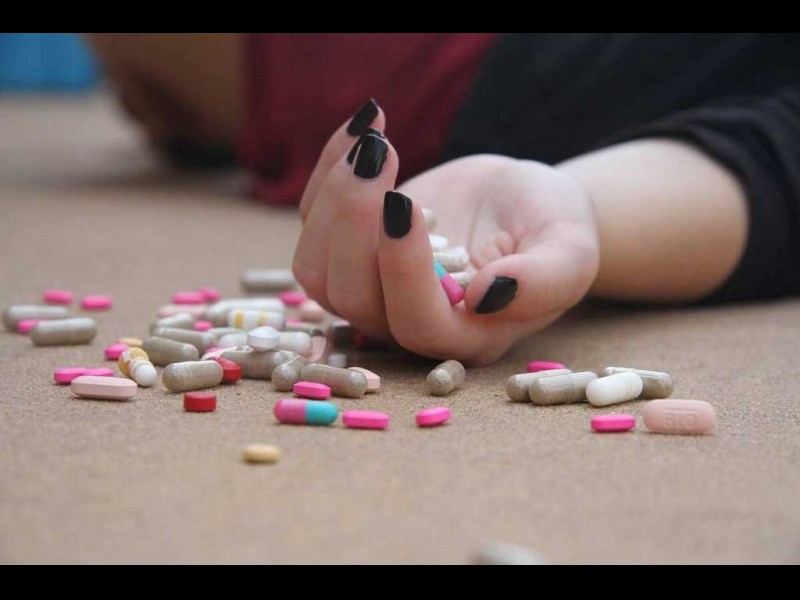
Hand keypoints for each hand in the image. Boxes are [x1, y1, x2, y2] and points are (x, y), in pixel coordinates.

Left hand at [294, 110, 598, 365]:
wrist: (522, 206)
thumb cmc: (551, 231)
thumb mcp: (569, 251)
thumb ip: (544, 281)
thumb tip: (486, 295)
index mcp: (463, 335)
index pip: (415, 321)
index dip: (401, 269)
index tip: (405, 201)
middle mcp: (406, 322)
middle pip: (351, 297)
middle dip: (355, 222)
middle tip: (382, 153)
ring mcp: (372, 289)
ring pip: (317, 268)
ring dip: (334, 199)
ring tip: (373, 140)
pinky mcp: (351, 251)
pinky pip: (313, 222)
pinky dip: (328, 171)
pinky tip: (364, 128)